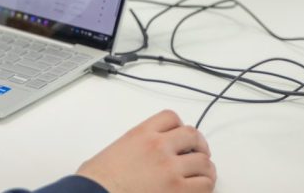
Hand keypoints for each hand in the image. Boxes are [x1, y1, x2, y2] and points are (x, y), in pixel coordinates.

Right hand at [76, 110, 215, 192]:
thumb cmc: (98, 179)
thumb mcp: (115, 149)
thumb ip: (136, 145)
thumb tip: (144, 154)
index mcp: (141, 134)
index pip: (171, 118)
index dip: (180, 126)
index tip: (181, 135)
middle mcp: (158, 146)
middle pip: (192, 135)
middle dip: (199, 145)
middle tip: (199, 153)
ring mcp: (170, 168)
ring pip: (203, 161)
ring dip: (205, 167)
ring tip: (202, 174)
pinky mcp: (178, 190)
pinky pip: (205, 184)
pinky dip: (206, 185)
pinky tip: (199, 188)